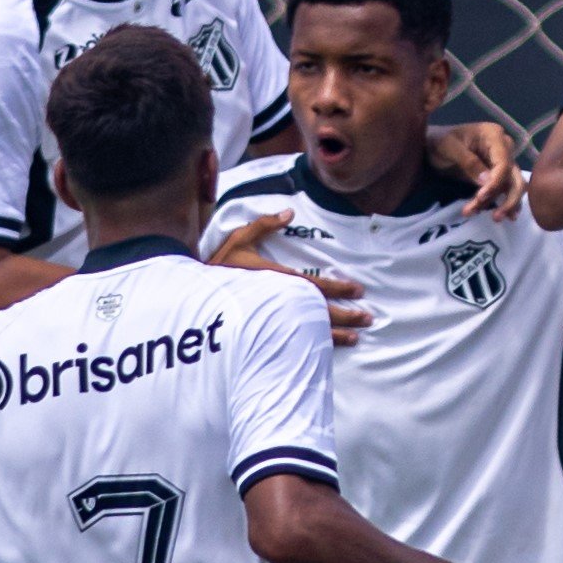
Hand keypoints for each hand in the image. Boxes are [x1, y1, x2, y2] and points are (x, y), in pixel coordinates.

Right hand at [207, 209, 372, 345]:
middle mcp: (276, 303)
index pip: (313, 285)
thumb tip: (289, 211)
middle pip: (317, 311)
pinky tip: (328, 351)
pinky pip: (295, 342)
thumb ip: (264, 225)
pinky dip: (314, 346)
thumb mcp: (238, 240)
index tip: (357, 290)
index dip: (337, 288)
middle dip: (345, 315)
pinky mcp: (265, 334)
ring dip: (336, 335)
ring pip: (309, 330)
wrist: (194, 300)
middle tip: (367, 318)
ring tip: (357, 337)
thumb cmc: (218, 268)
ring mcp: (271, 322)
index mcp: (274, 279)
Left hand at [427, 118, 525, 218]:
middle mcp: (504, 148)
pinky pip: (506, 190)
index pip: (503, 163)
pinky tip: (502, 215)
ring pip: (513, 186)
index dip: (495, 183)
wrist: (433, 145)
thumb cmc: (439, 142)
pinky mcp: (498, 175)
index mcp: (493, 136)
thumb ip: (469, 162)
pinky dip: (504, 203)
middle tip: (496, 217)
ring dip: (504, 204)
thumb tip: (487, 181)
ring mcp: (503, 161)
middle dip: (509, 199)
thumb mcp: (449, 148)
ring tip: (494, 219)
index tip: (480, 197)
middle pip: (515, 176)